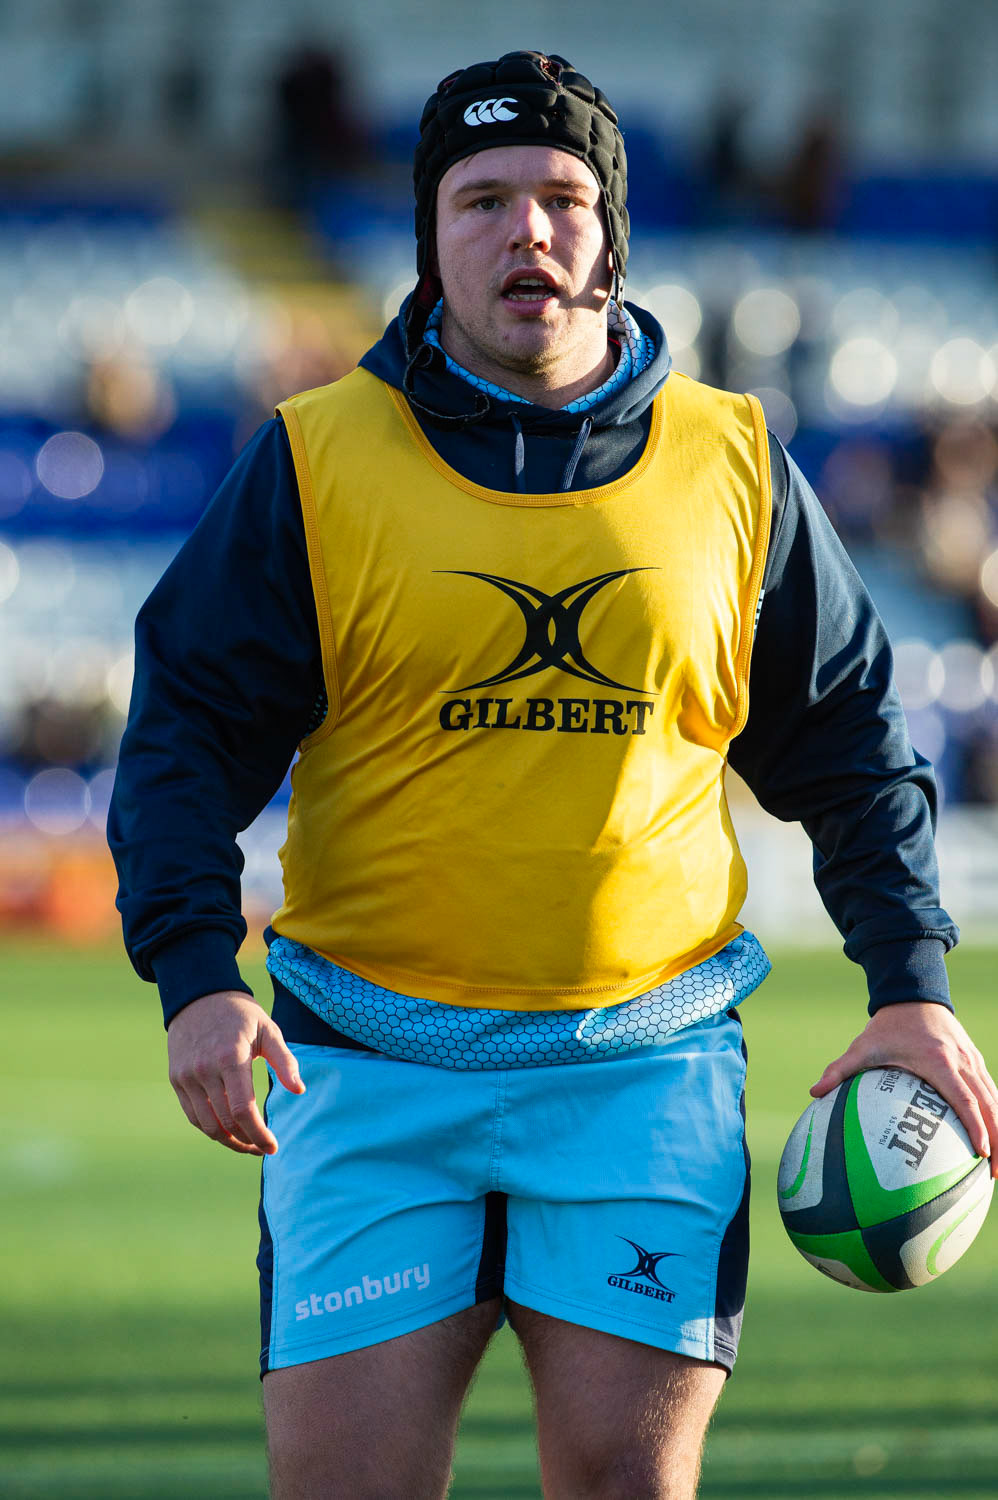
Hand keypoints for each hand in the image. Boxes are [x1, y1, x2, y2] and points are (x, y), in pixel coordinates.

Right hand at [167, 990, 304, 1155]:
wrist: (199, 997)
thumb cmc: (241, 1015)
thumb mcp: (269, 1030)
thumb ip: (285, 1061)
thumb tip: (299, 1090)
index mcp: (230, 1057)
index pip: (242, 1110)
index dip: (258, 1134)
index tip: (273, 1147)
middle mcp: (204, 1070)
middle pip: (225, 1122)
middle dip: (248, 1142)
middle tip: (265, 1147)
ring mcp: (187, 1076)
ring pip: (207, 1125)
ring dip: (229, 1142)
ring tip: (248, 1145)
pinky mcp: (177, 1079)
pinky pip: (193, 1115)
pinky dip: (211, 1129)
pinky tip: (229, 1132)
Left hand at [811, 1002, 997, 1178]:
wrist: (914, 994)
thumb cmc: (888, 1025)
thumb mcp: (863, 1046)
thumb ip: (840, 1069)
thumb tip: (814, 1092)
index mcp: (938, 1061)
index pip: (964, 1098)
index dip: (975, 1125)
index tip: (981, 1152)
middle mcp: (962, 1062)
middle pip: (990, 1105)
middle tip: (994, 1173)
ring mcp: (973, 1061)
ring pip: (996, 1099)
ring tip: (997, 1163)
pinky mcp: (976, 1061)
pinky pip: (991, 1091)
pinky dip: (996, 1115)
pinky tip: (993, 1138)